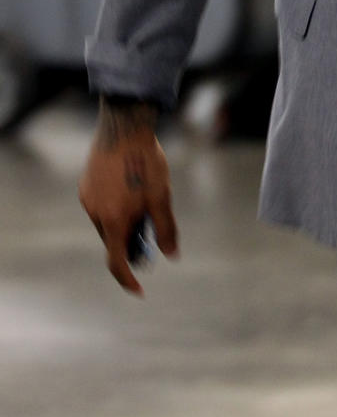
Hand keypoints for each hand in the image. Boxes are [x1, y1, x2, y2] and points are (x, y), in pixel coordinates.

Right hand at [78, 99, 179, 296]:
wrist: (124, 126)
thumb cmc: (146, 162)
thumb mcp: (161, 197)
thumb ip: (165, 229)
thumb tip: (170, 255)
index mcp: (114, 221)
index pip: (117, 262)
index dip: (128, 279)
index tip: (139, 289)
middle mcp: (95, 213)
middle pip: (113, 241)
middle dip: (131, 245)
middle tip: (150, 235)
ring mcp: (88, 198)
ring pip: (106, 223)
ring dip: (123, 224)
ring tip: (143, 203)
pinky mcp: (86, 185)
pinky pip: (100, 206)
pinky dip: (115, 208)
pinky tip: (129, 188)